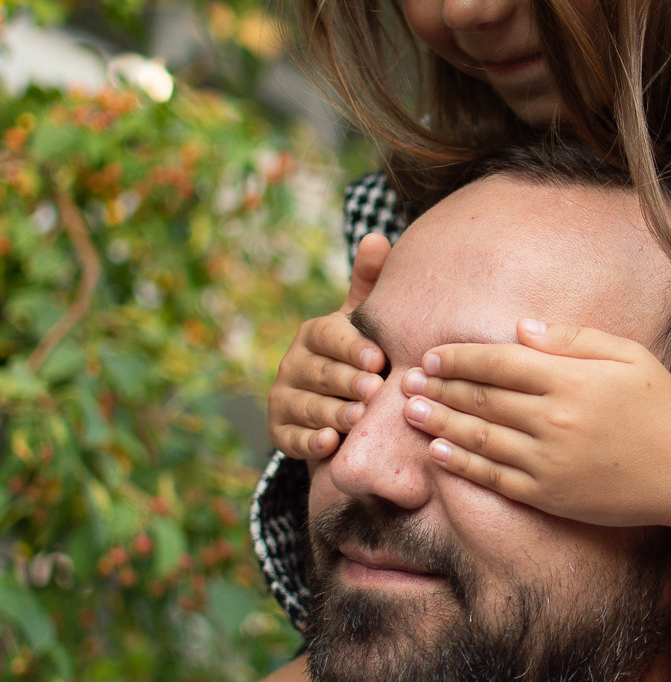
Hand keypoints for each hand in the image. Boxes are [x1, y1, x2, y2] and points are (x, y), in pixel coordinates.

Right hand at [268, 233, 390, 460]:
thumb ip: (370, 285)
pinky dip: (310, 442)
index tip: (378, 359)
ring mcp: (284, 398)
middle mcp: (294, 363)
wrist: (342, 409)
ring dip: (333, 412)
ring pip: (308, 406)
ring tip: (358, 418)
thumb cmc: (360, 358)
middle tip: (375, 391)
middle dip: (348, 382)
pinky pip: (292, 438)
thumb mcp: (364, 323)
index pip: (330, 337)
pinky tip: (329, 443)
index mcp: (315, 334)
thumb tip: (377, 238)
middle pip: (321, 373)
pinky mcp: (280, 431)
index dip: (352, 348)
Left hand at [399, 319, 670, 526]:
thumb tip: (519, 327)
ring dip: (441, 424)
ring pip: (481, 438)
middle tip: (407, 382)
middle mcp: (555, 419)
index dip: (460, 359)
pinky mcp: (550, 494)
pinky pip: (496, 478)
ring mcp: (550, 461)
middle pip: (482, 399)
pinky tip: (438, 453)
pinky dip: (463, 464)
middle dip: (440, 389)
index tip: (433, 356)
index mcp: (571, 379)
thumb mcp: (627, 354)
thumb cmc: (661, 405)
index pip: (499, 363)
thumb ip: (572, 338)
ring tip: (411, 413)